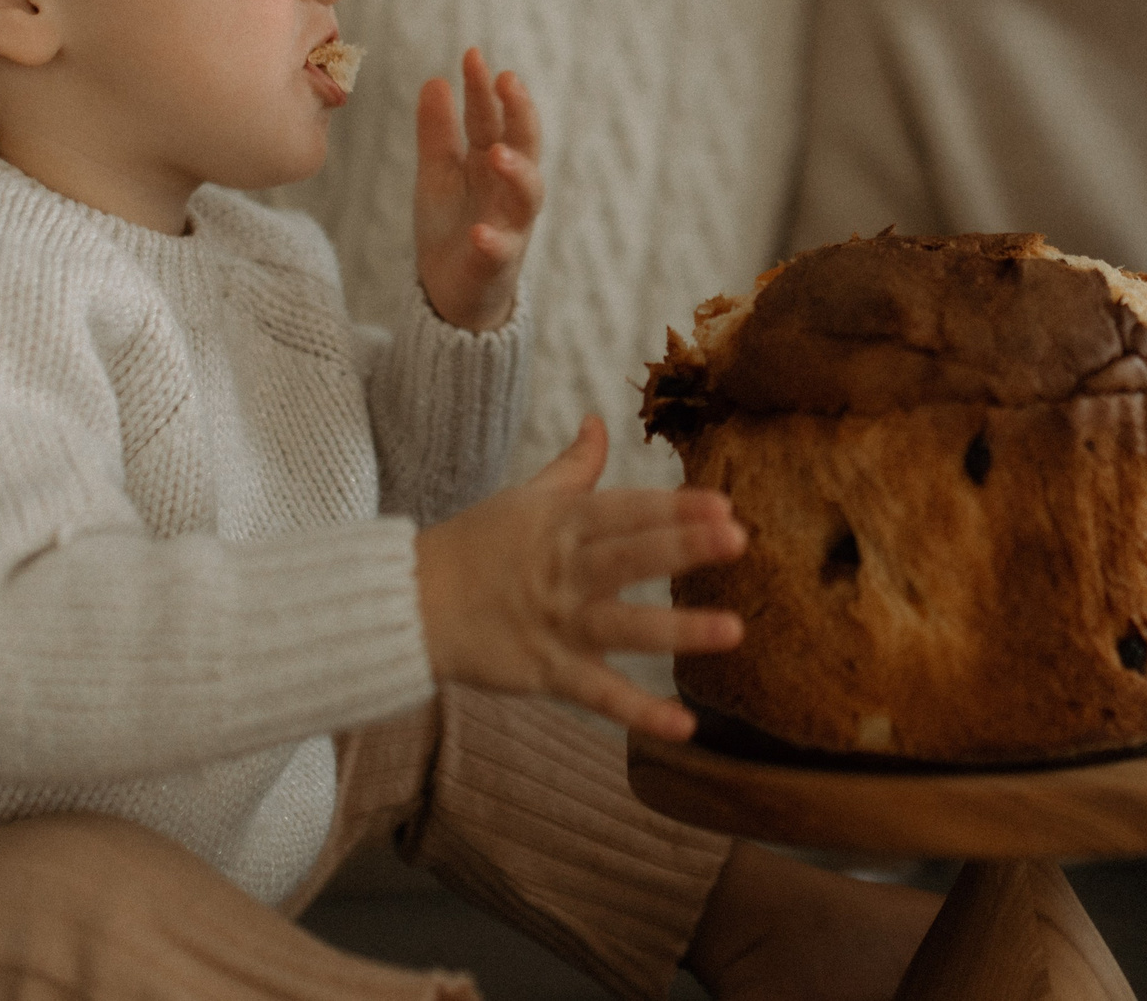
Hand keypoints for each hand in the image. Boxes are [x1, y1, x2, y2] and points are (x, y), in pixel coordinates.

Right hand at [412, 417, 746, 739]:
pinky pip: (598, 694)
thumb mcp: (525, 498)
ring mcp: (557, 623)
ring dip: (678, 630)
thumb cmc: (475, 545)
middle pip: (629, 557)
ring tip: (733, 630)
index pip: (626, 511)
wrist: (410, 602)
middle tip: (737, 539)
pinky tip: (683, 725)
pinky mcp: (547, 671)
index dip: (674, 507)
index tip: (724, 504)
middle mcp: (564, 571)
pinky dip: (639, 713)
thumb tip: (599, 421)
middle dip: (683, 547)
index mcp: (563, 524)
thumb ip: (574, 467)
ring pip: (623, 626)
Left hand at [415, 47, 541, 330]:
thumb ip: (438, 131)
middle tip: (508, 80)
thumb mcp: (438, 173)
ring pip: (528, 195)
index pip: (492, 117)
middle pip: (525, 144)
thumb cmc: (452, 225)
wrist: (452, 291)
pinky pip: (501, 250)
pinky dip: (493, 240)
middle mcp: (509, 188)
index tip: (472, 54)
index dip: (484, 88)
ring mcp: (510, 224)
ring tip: (496, 153)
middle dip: (520, 112)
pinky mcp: (498, 262)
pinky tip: (479, 231)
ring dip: (517, 172)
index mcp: (493, 161)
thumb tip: (436, 79)